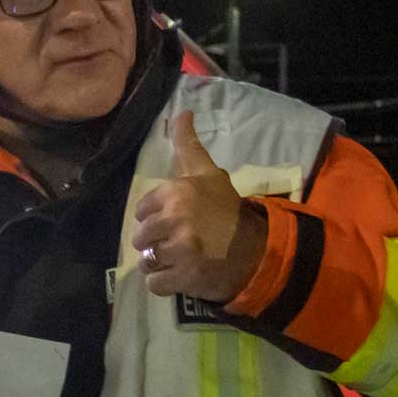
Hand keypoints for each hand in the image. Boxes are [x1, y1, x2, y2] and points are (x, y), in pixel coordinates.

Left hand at [131, 111, 267, 301]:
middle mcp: (175, 218)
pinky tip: (180, 275)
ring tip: (179, 260)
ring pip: (146, 260)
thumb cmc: (228, 211)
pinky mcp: (183, 277)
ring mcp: (179, 249)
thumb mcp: (209, 174)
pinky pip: (154, 284)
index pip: (142, 209)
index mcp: (177, 192)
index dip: (156, 217)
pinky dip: (164, 283)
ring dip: (159, 263)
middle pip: (141, 236)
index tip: (174, 221)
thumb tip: (182, 112)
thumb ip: (189, 146)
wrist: (256, 250)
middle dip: (155, 242)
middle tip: (178, 242)